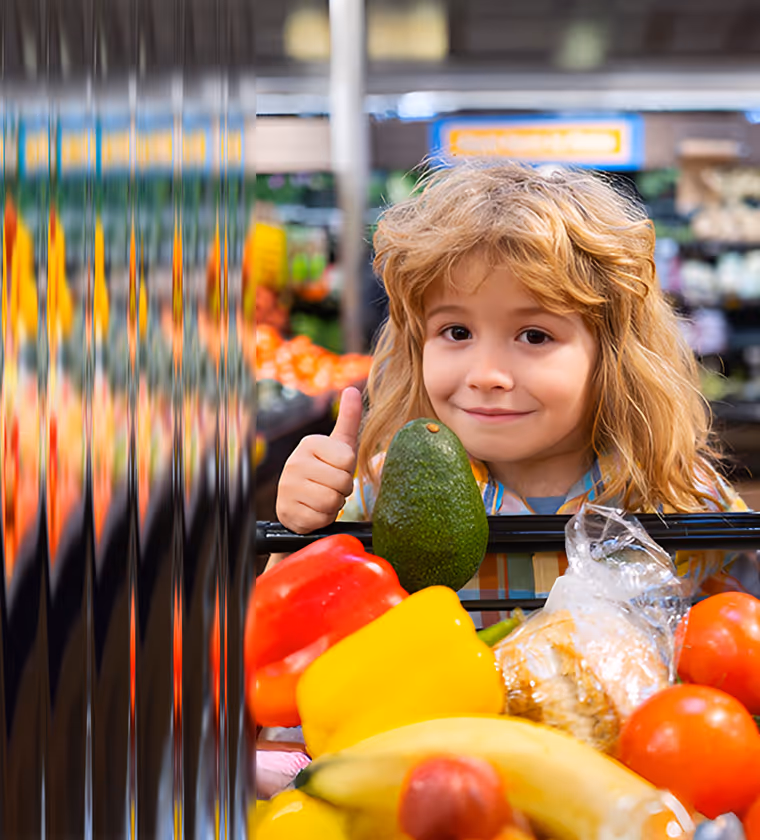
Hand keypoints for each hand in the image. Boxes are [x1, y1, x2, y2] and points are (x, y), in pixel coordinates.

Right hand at [276, 386, 362, 533]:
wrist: (301, 501)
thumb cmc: (326, 469)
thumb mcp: (340, 444)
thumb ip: (348, 418)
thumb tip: (352, 389)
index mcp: (309, 443)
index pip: (348, 460)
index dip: (349, 470)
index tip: (337, 469)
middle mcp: (294, 463)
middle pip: (342, 482)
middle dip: (343, 489)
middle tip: (331, 486)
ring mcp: (287, 488)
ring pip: (331, 501)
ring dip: (334, 504)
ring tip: (323, 497)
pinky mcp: (287, 512)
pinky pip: (320, 518)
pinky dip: (323, 518)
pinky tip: (314, 510)